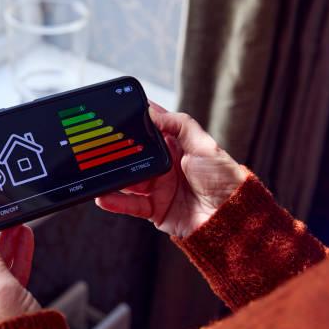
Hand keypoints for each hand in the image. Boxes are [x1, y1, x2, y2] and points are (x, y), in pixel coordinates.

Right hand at [95, 101, 247, 237]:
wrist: (232, 217)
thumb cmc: (223, 178)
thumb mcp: (204, 144)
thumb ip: (179, 124)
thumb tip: (151, 110)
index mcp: (175, 147)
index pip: (149, 130)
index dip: (134, 121)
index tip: (116, 112)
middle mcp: (162, 166)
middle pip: (133, 155)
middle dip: (117, 151)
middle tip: (99, 144)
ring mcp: (156, 188)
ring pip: (127, 180)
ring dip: (112, 177)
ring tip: (96, 172)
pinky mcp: (153, 209)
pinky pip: (130, 205)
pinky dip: (115, 202)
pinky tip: (103, 197)